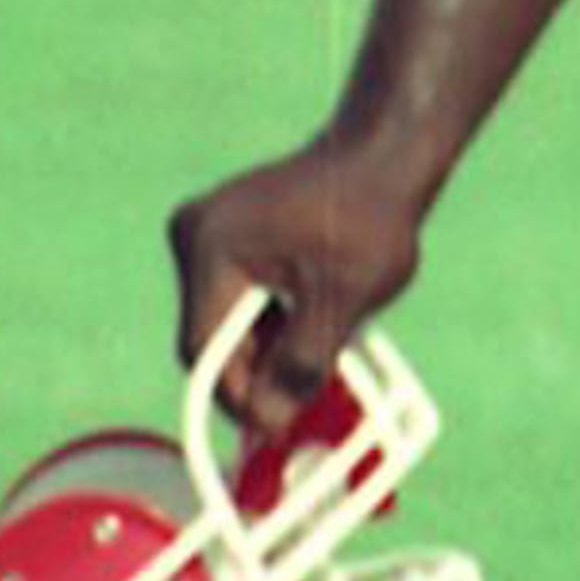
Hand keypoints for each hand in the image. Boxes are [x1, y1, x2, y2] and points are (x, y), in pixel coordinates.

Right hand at [166, 137, 429, 439]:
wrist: (384, 152)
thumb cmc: (370, 216)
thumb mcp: (343, 301)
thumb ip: (301, 366)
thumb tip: (269, 424)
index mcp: (212, 247)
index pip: (205, 349)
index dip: (238, 397)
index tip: (272, 428)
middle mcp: (195, 233)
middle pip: (211, 335)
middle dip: (256, 372)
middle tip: (298, 404)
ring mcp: (206, 229)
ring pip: (224, 319)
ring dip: (266, 346)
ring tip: (316, 356)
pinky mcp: (225, 231)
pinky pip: (235, 295)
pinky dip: (268, 319)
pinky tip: (308, 323)